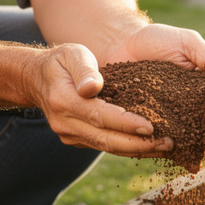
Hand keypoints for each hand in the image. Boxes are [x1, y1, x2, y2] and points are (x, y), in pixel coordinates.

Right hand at [26, 43, 175, 157]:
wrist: (36, 79)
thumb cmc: (61, 62)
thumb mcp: (72, 54)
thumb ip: (84, 69)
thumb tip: (92, 87)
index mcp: (64, 101)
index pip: (100, 116)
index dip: (126, 124)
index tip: (151, 128)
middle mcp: (65, 123)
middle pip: (107, 140)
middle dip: (139, 144)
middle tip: (168, 144)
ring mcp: (69, 135)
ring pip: (107, 148)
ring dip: (137, 150)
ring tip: (165, 148)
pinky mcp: (77, 140)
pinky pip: (104, 146)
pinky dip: (127, 147)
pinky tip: (149, 145)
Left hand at [102, 23, 204, 153]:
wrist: (121, 42)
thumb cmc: (158, 39)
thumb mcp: (187, 43)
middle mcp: (191, 105)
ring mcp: (170, 116)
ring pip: (186, 136)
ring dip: (193, 148)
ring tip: (196, 158)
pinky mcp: (149, 122)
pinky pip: (158, 137)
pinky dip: (164, 148)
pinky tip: (169, 159)